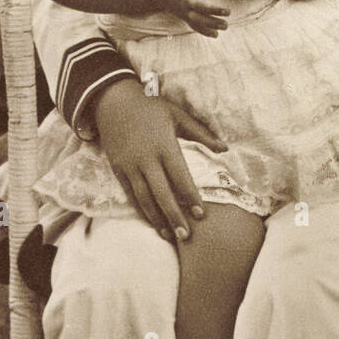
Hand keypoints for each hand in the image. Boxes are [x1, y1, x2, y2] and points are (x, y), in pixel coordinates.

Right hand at [93, 78, 226, 241]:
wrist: (113, 102)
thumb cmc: (150, 109)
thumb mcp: (177, 116)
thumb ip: (201, 134)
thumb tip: (225, 149)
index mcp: (164, 145)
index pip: (180, 177)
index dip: (191, 197)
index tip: (201, 214)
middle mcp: (146, 159)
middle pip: (162, 194)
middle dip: (175, 216)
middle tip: (186, 236)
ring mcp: (130, 166)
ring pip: (144, 198)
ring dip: (157, 219)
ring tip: (169, 236)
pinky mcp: (118, 169)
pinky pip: (130, 195)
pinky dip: (141, 210)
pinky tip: (151, 222)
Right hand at [150, 0, 231, 36]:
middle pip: (201, 6)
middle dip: (214, 10)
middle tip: (228, 11)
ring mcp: (184, 9)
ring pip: (199, 20)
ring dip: (212, 24)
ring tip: (226, 26)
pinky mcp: (183, 16)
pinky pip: (194, 26)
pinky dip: (204, 31)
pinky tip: (216, 36)